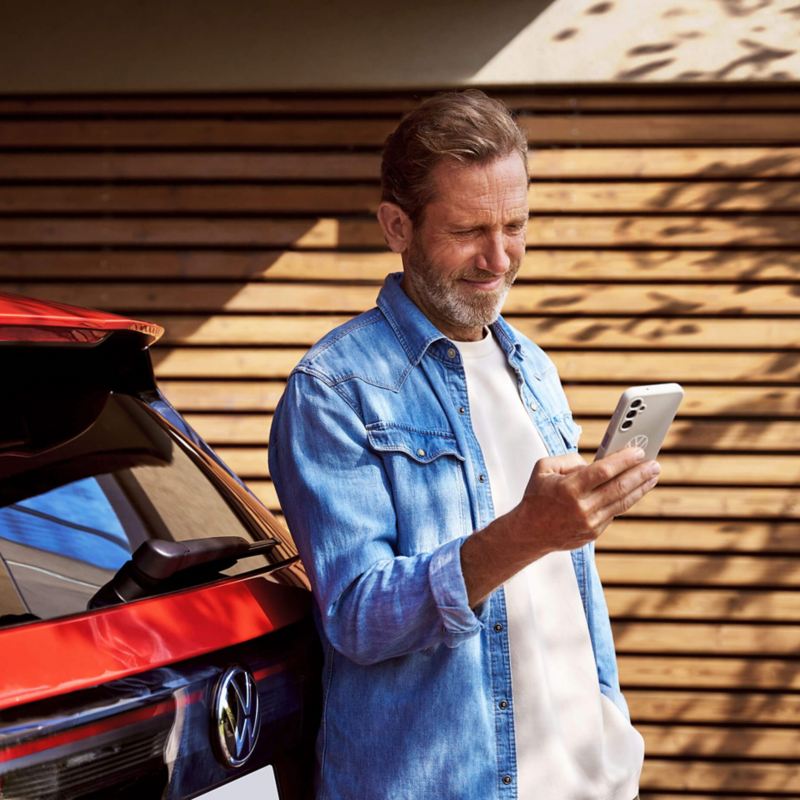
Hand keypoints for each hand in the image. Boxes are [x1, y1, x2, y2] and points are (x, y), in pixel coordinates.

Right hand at [513, 447, 660, 558]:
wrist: (529, 532)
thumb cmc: (536, 496)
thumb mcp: (543, 468)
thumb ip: (569, 460)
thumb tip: (594, 463)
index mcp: (568, 489)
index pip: (603, 471)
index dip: (624, 460)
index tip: (638, 451)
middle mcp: (582, 507)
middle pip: (619, 487)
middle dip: (640, 473)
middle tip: (654, 463)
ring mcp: (590, 522)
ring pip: (622, 502)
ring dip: (640, 487)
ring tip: (652, 475)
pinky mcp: (594, 532)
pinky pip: (614, 512)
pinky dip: (626, 499)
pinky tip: (635, 489)